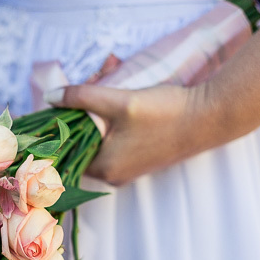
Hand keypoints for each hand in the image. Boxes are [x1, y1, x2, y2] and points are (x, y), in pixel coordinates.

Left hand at [50, 83, 219, 185]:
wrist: (210, 117)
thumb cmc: (165, 113)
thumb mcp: (118, 101)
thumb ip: (81, 97)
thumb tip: (49, 96)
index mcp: (103, 168)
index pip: (64, 152)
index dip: (56, 127)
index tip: (55, 104)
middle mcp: (113, 175)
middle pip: (79, 144)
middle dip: (77, 114)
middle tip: (87, 85)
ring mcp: (127, 169)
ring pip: (96, 140)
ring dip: (93, 115)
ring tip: (101, 84)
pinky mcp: (139, 158)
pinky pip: (111, 141)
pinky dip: (108, 121)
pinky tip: (115, 97)